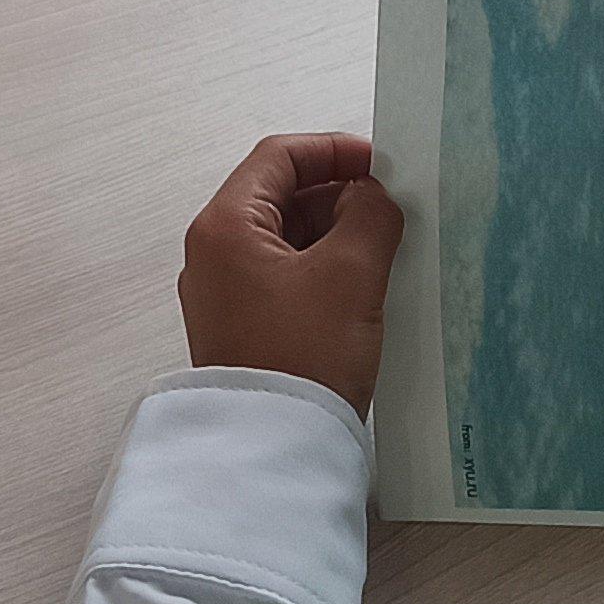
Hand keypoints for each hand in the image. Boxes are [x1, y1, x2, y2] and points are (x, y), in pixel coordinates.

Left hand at [178, 134, 404, 414]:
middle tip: (391, 209)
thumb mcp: (350, 274)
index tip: (382, 166)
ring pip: (284, 240)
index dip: (334, 151)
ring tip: (385, 249)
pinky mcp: (242, 329)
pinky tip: (362, 287)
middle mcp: (212, 255)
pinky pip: (283, 279)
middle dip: (337, 195)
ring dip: (333, 235)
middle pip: (278, 196)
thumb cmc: (304, 357)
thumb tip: (372, 193)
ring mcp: (223, 295)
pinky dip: (322, 270)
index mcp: (224, 227)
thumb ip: (368, 215)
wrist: (273, 452)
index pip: (278, 158)